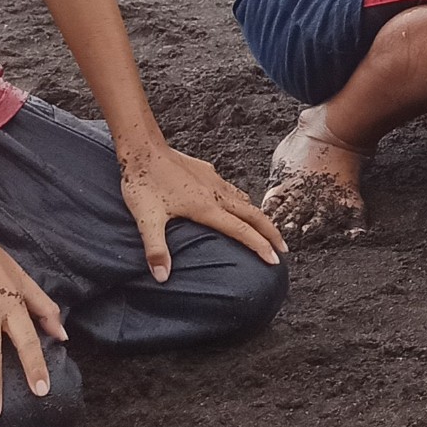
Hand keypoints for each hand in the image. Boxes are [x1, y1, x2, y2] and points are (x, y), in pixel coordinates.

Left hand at [118, 138, 285, 277]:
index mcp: (206, 208)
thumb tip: (162, 277)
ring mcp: (214, 181)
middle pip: (254, 215)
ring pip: (245, 201)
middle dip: (271, 233)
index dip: (260, 246)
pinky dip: (243, 202)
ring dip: (259, 218)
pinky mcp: (207, 172)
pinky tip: (237, 204)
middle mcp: (216, 194)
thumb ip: (156, 249)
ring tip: (266, 231)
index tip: (274, 260)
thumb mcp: (146, 219)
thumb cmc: (143, 183)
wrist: (143, 148)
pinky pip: (233, 190)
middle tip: (283, 249)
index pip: (242, 230)